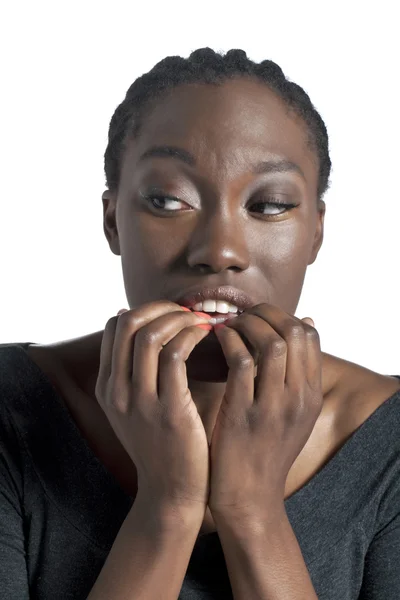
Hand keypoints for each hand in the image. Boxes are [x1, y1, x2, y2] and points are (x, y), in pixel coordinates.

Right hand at [95, 301, 211, 517]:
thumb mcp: (135, 409)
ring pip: (150, 335)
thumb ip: (134, 373)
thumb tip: (137, 330)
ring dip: (180, 319)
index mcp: (107, 387)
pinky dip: (192, 336)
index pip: (114, 326)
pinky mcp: (167, 410)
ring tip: (202, 322)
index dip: (145, 310)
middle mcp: (116, 391)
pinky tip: (208, 337)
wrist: (171, 494)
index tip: (172, 314)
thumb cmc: (163, 445)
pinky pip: (176, 355)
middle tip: (188, 312)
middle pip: (129, 324)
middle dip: (161, 307)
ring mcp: (139, 402)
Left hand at [208, 304, 321, 518]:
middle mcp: (298, 398)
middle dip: (266, 314)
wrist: (249, 498)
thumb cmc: (264, 450)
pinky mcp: (243, 414)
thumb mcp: (293, 414)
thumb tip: (306, 322)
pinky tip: (216, 340)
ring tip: (229, 325)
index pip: (310, 335)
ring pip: (271, 342)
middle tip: (243, 314)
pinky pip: (241, 361)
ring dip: (246, 324)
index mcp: (311, 395)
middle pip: (294, 332)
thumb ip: (298, 374)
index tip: (260, 316)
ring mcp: (273, 406)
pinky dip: (228, 342)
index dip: (283, 316)